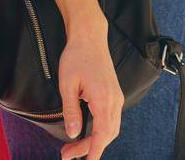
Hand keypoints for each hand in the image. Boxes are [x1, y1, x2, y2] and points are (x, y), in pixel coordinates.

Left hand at [55, 16, 122, 158]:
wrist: (89, 37)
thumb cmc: (76, 56)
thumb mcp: (67, 84)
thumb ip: (71, 111)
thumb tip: (73, 134)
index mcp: (104, 99)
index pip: (102, 134)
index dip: (94, 151)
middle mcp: (114, 100)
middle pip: (107, 135)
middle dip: (89, 149)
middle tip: (68, 155)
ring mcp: (116, 97)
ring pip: (111, 128)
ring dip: (94, 141)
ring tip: (74, 148)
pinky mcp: (114, 94)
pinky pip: (111, 120)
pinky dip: (101, 131)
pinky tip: (87, 134)